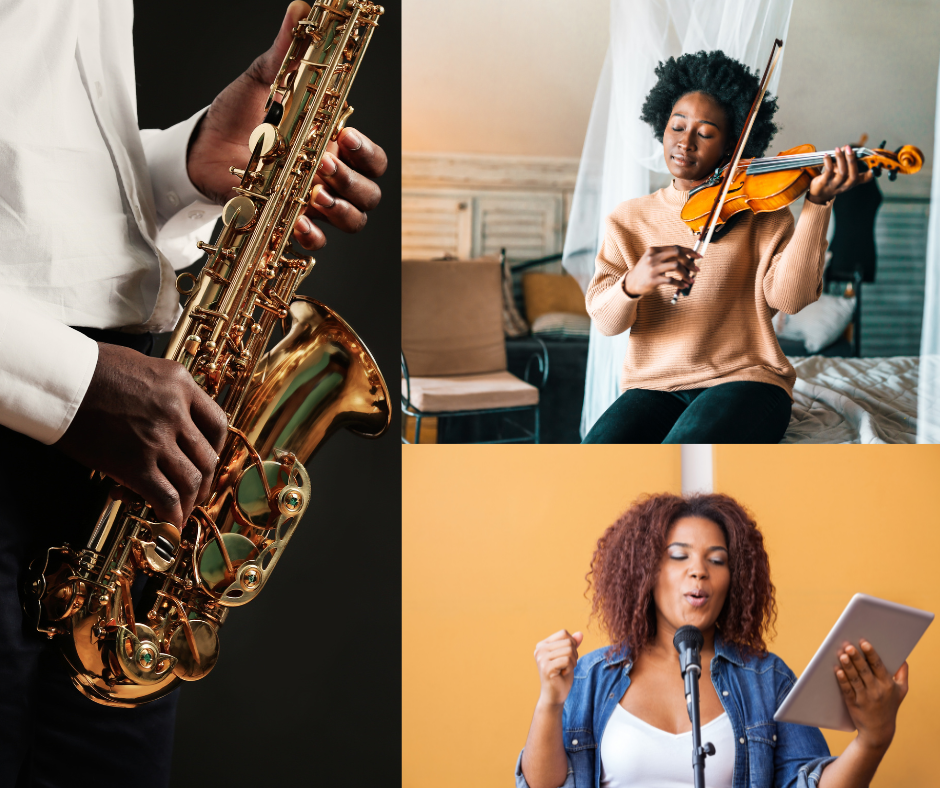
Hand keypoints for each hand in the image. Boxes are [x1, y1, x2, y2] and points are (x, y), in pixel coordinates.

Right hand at [54, 343, 227, 527]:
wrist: (59, 379)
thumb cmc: (93, 371)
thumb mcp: (145, 368)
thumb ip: (167, 393)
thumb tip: (174, 422)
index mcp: (182, 385)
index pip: (217, 424)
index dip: (217, 448)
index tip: (209, 459)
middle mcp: (176, 412)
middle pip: (206, 457)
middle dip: (204, 482)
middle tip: (196, 492)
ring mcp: (157, 439)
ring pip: (190, 480)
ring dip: (190, 501)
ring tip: (182, 510)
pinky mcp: (134, 463)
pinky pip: (165, 496)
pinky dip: (172, 513)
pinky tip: (170, 520)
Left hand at [186, 1, 386, 250]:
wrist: (198, 150)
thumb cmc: (233, 117)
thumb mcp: (261, 81)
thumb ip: (286, 53)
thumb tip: (301, 10)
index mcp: (333, 146)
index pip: (373, 159)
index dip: (367, 153)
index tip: (344, 137)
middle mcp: (330, 179)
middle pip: (370, 193)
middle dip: (354, 183)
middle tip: (325, 166)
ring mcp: (312, 204)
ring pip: (354, 220)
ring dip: (341, 211)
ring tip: (314, 195)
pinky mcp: (289, 222)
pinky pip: (318, 241)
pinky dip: (312, 234)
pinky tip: (296, 220)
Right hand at [534, 629, 582, 706]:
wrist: (554, 696)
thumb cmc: (561, 676)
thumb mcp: (568, 657)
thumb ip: (573, 644)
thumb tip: (580, 633)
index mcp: (542, 644)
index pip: (564, 633)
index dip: (572, 644)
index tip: (566, 658)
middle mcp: (540, 649)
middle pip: (568, 642)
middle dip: (574, 655)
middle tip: (566, 666)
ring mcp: (541, 658)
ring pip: (569, 651)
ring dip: (572, 662)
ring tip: (564, 670)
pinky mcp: (546, 667)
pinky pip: (567, 660)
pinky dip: (570, 668)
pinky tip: (563, 674)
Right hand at [624, 245, 701, 296]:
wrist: (631, 283)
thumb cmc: (646, 271)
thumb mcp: (653, 260)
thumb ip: (667, 258)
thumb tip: (689, 260)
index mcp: (654, 250)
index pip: (675, 248)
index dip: (689, 251)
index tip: (698, 256)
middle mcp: (653, 257)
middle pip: (677, 254)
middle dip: (689, 261)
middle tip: (696, 269)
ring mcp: (653, 268)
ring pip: (676, 266)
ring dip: (686, 274)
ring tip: (691, 280)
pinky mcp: (653, 280)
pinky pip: (671, 280)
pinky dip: (680, 283)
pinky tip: (683, 286)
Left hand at [806, 145, 873, 204]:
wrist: (819, 195)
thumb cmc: (833, 181)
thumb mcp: (843, 175)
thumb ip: (846, 162)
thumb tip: (845, 148)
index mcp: (852, 182)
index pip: (865, 179)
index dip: (871, 173)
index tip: (875, 166)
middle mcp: (846, 185)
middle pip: (853, 174)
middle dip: (851, 159)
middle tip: (849, 148)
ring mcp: (835, 185)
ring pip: (841, 172)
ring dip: (840, 159)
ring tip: (837, 149)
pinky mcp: (824, 183)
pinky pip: (828, 171)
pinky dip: (828, 162)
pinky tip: (827, 156)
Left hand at [834, 639, 908, 749]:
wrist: (880, 731)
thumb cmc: (890, 706)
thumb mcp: (901, 691)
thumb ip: (902, 674)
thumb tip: (902, 658)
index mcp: (888, 685)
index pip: (878, 666)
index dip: (871, 654)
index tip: (864, 642)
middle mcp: (877, 691)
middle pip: (865, 671)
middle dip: (856, 658)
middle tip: (848, 646)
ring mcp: (865, 698)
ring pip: (855, 679)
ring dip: (848, 667)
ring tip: (841, 655)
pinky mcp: (854, 704)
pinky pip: (847, 690)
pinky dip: (842, 680)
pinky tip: (837, 670)